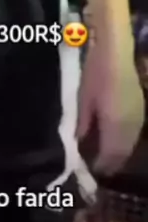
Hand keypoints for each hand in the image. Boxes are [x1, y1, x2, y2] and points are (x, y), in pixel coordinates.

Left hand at [76, 43, 144, 174]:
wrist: (117, 51)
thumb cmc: (96, 74)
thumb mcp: (84, 100)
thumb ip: (83, 124)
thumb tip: (80, 142)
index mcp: (116, 125)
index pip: (110, 155)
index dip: (101, 165)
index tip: (91, 170)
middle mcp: (131, 126)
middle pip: (123, 152)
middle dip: (111, 161)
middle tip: (99, 166)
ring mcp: (139, 117)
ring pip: (131, 143)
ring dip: (120, 152)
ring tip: (106, 155)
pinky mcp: (142, 108)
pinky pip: (134, 132)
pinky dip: (125, 140)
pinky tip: (116, 137)